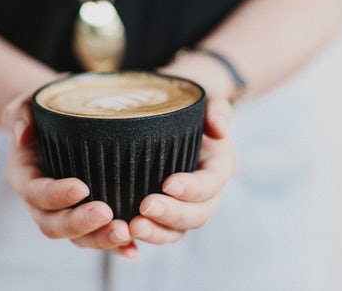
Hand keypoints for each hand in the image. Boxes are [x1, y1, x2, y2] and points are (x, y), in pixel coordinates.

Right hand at [3, 91, 138, 259]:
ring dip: (100, 240)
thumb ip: (21, 112)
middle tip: (107, 213)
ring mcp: (63, 213)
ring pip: (77, 238)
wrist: (56, 124)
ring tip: (125, 232)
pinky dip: (114, 248)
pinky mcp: (85, 217)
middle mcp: (40, 202)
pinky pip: (97, 237)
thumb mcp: (28, 102)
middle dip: (79, 224)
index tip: (81, 187)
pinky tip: (132, 250)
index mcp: (24, 176)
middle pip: (53, 225)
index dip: (56, 195)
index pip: (35, 193)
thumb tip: (22, 133)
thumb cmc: (43, 110)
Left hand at [127, 53, 239, 243]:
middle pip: (196, 215)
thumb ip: (217, 108)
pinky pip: (155, 233)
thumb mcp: (205, 98)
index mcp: (218, 167)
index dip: (193, 189)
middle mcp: (205, 193)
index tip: (167, 183)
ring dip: (155, 233)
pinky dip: (140, 241)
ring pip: (175, 231)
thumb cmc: (186, 104)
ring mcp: (183, 206)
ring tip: (129, 227)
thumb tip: (219, 127)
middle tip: (143, 208)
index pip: (211, 184)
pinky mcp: (161, 213)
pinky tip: (122, 242)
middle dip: (171, 215)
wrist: (170, 112)